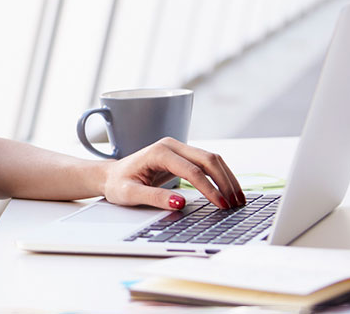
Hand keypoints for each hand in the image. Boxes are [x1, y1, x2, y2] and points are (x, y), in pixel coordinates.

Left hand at [101, 137, 243, 209]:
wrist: (111, 175)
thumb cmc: (118, 184)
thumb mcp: (130, 194)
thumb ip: (154, 198)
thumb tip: (180, 203)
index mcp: (159, 152)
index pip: (192, 170)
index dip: (209, 188)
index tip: (221, 205)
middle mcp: (171, 145)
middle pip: (208, 159)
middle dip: (225, 182)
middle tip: (236, 204)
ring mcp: (178, 149)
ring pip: (211, 159)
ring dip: (227, 178)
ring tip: (238, 200)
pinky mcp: (183, 156)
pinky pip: (207, 163)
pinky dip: (221, 176)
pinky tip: (229, 191)